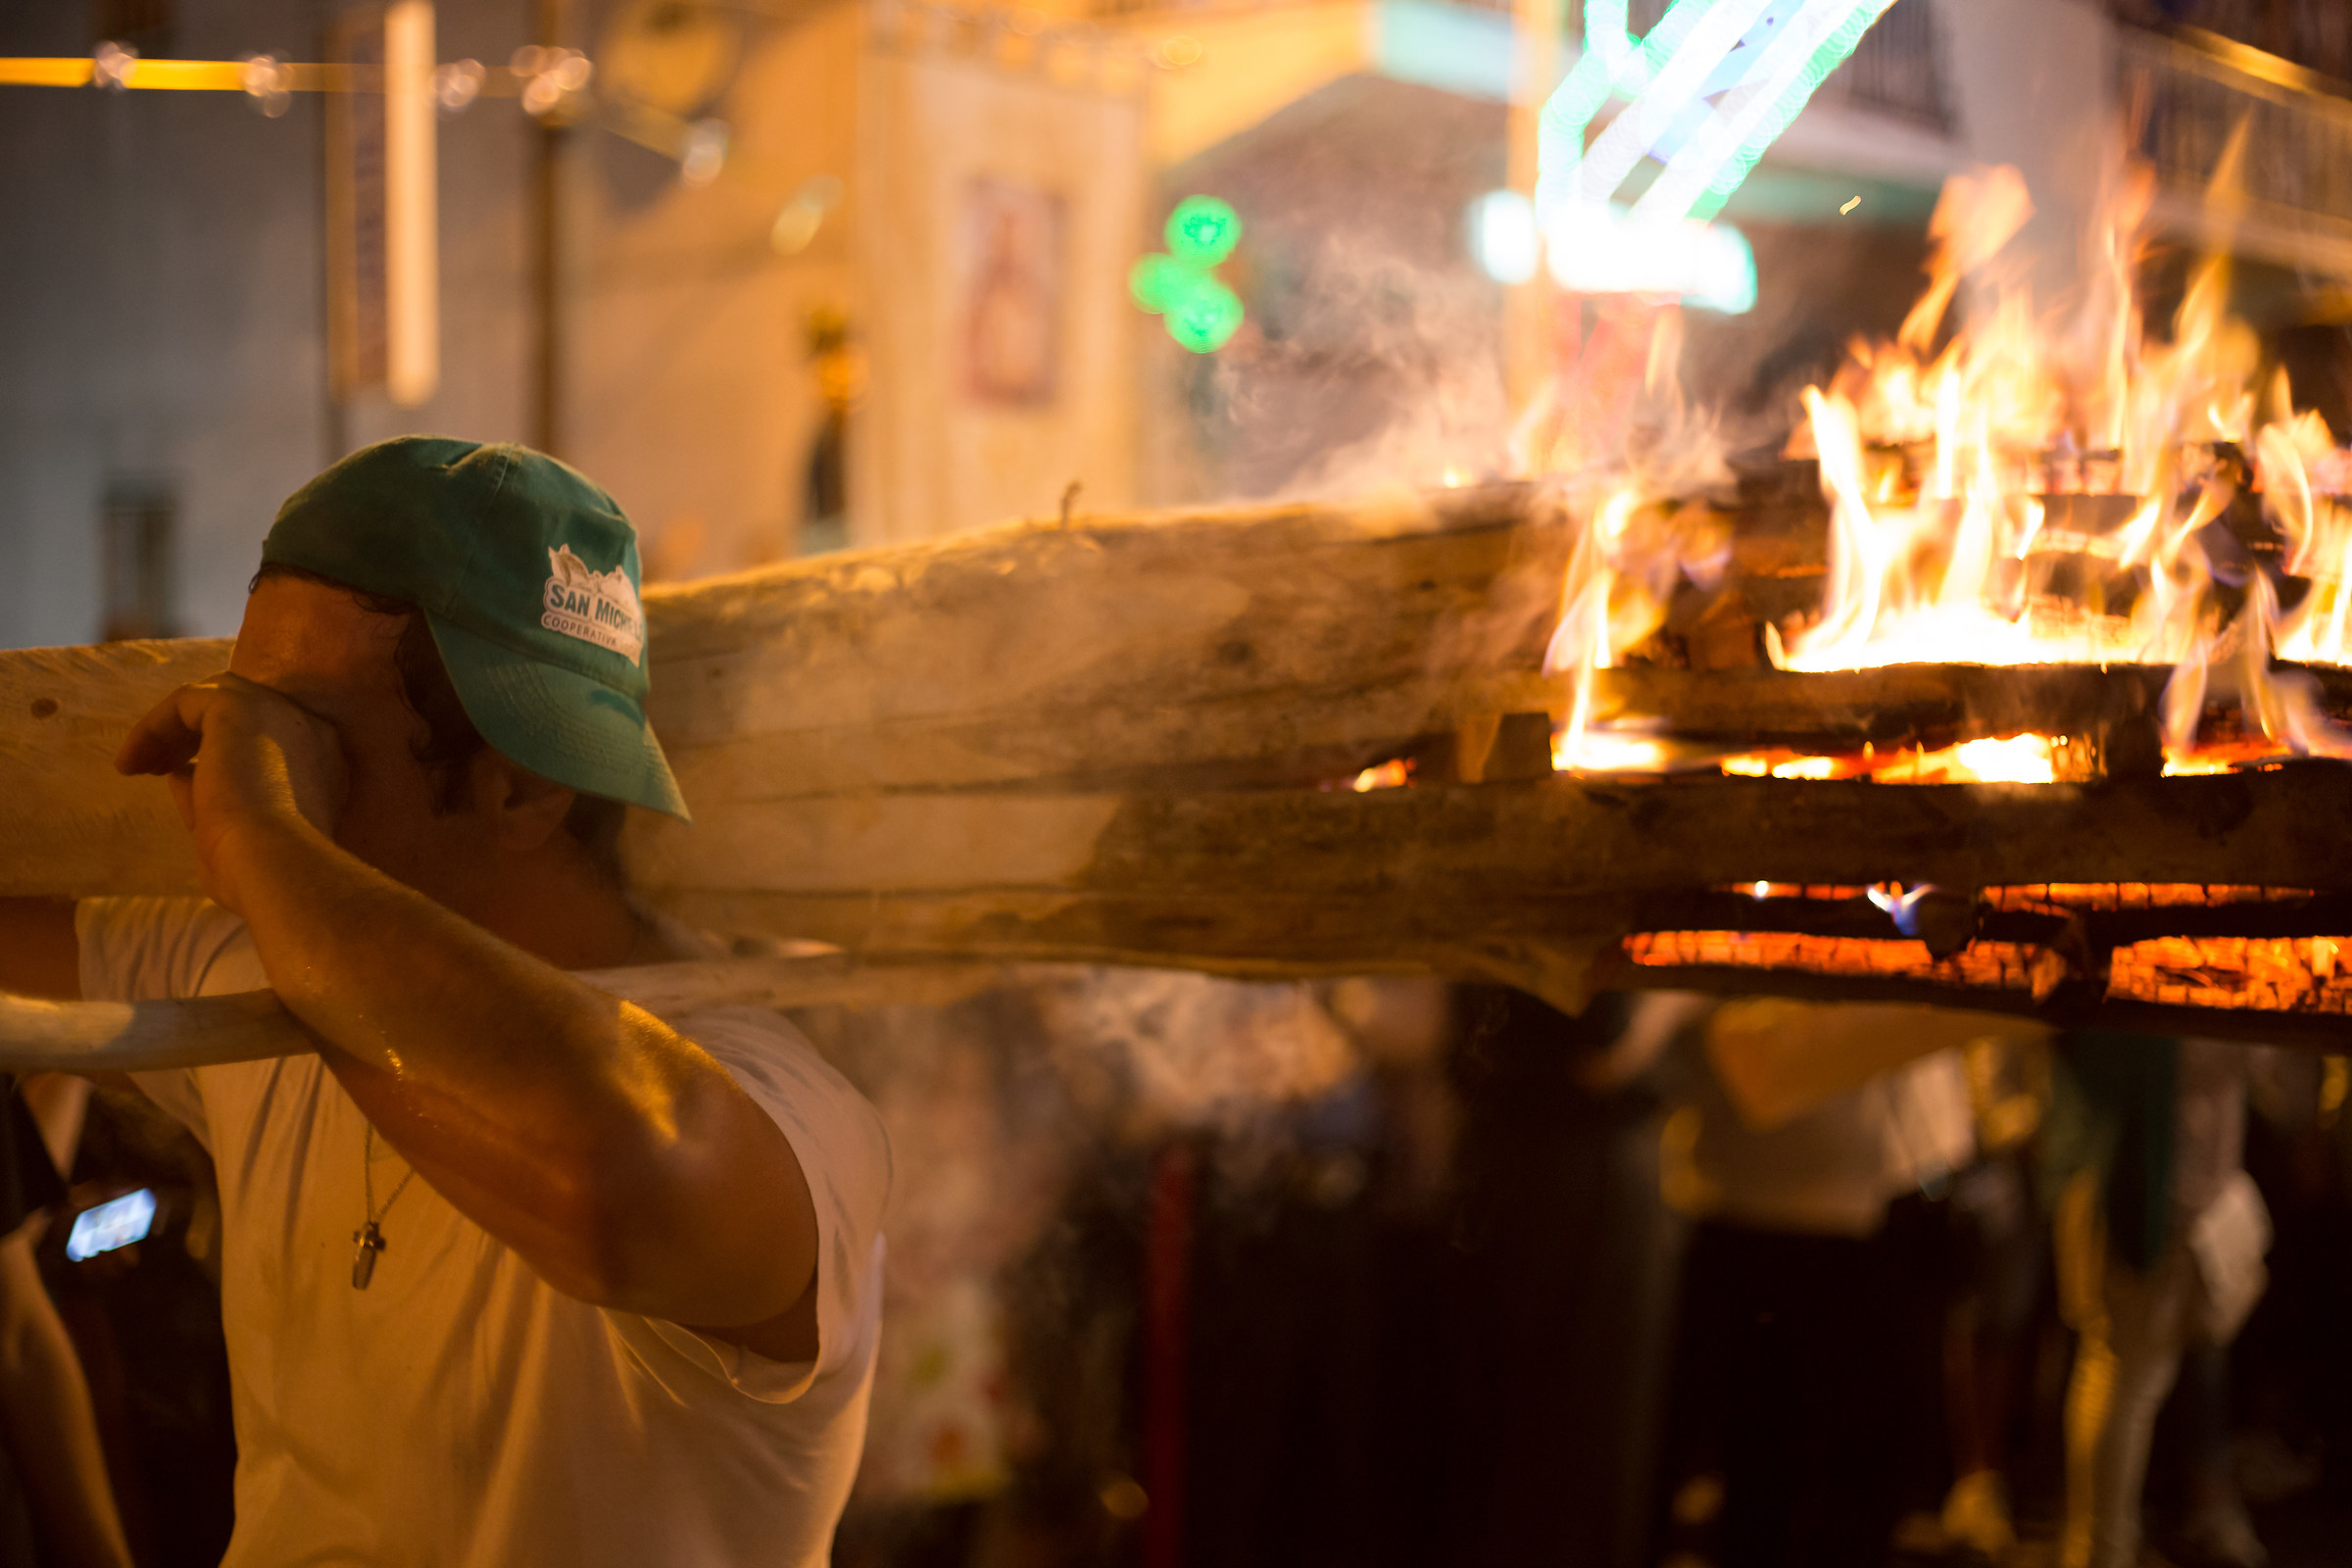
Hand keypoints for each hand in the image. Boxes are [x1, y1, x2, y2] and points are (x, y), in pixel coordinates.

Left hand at [116, 673, 348, 913]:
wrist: (277, 866)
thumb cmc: (261, 871)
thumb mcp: (238, 834)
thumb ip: (216, 800)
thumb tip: (180, 775)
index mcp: (320, 763)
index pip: (263, 742)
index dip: (217, 755)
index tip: (181, 782)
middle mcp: (308, 730)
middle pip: (240, 716)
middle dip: (192, 737)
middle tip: (153, 769)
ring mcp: (278, 713)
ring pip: (213, 700)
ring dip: (171, 729)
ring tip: (134, 766)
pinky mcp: (239, 705)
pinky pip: (186, 701)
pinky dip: (153, 727)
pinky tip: (130, 764)